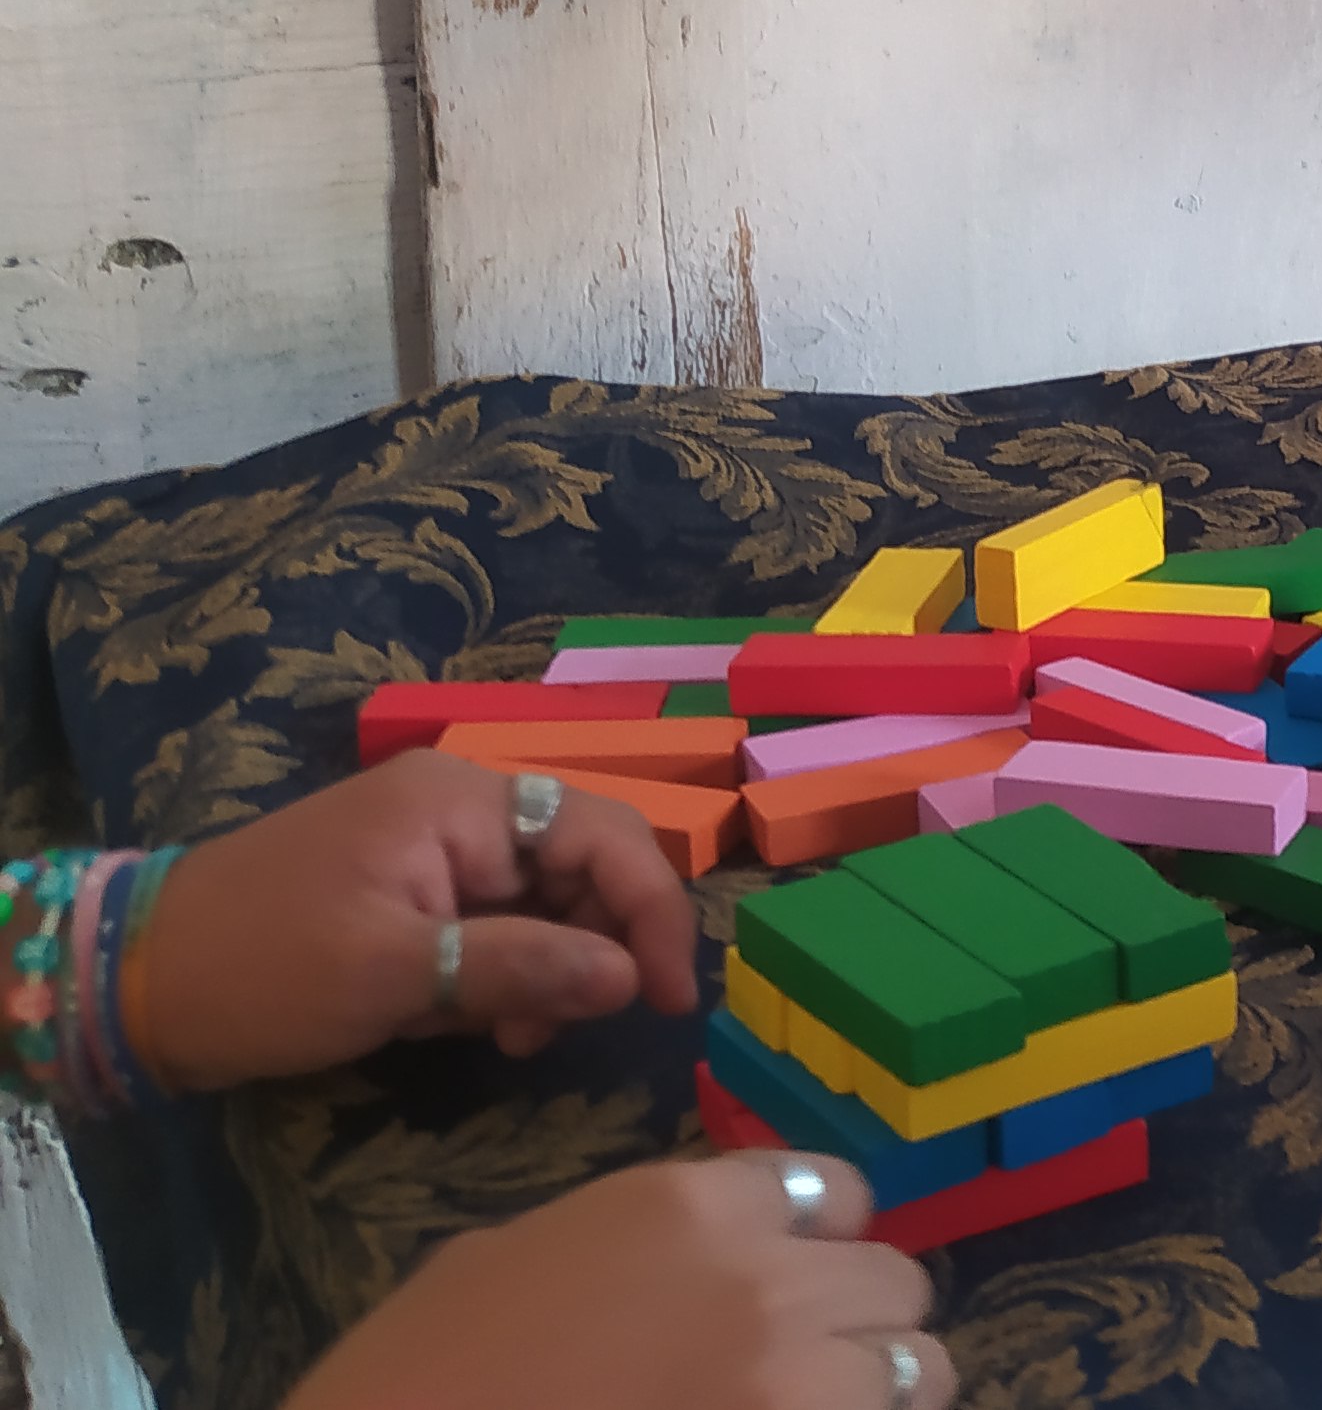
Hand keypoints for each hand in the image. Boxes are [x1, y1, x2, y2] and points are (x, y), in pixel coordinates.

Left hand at [126, 749, 698, 1092]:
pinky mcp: (414, 891)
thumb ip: (522, 969)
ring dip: (551, 973)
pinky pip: (500, 925)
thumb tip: (632, 980)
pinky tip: (476, 1026)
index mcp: (461, 802)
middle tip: (565, 1029)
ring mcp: (435, 847)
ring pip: (548, 902)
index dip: (653, 915)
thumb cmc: (264, 968)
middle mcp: (461, 809)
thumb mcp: (395, 976)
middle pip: (584, 865)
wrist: (133, 982)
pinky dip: (506, 977)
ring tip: (510, 1039)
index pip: (606, 836)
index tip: (667, 1003)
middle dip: (595, 949)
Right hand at [284, 1151, 957, 1409]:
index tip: (800, 1278)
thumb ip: (626, 1244)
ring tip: (824, 1409)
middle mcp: (767, 1281)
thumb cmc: (416, 1376)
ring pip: (922, 1368)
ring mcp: (795, 1383)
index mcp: (689, 1207)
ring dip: (884, 1391)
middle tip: (813, 1364)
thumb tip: (678, 1267)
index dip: (822, 1242)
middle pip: (895, 1282)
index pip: (836, 1192)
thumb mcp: (507, 1261)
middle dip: (861, 1321)